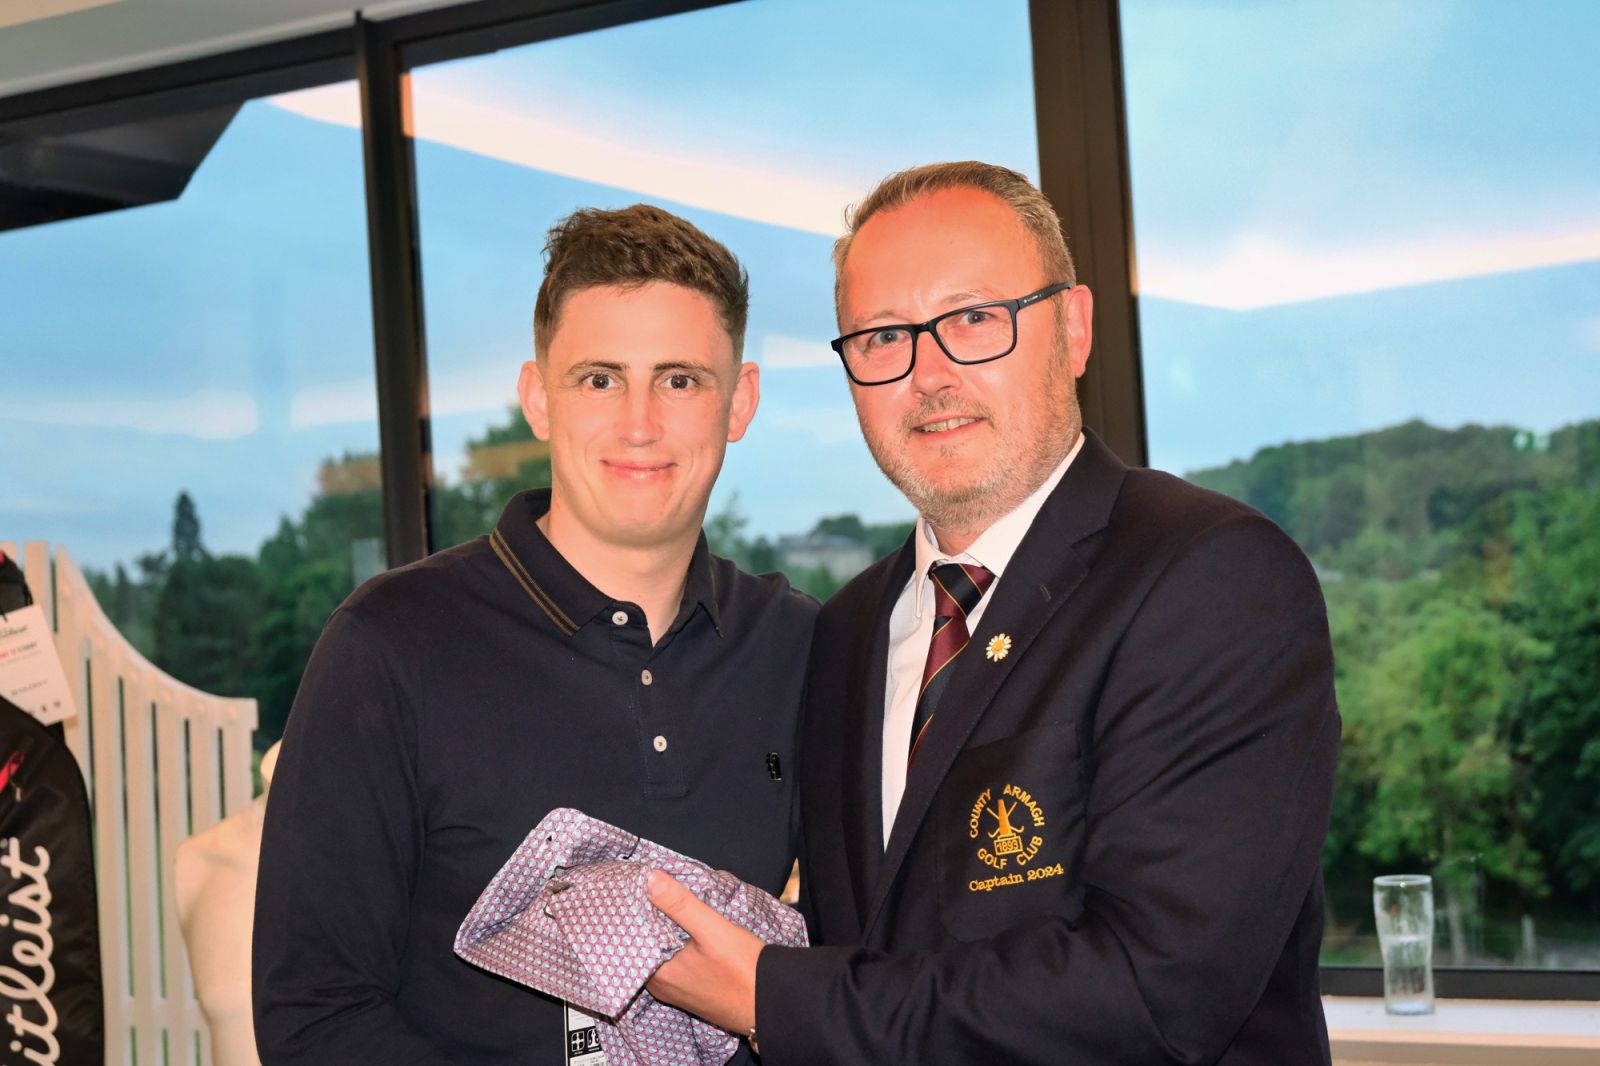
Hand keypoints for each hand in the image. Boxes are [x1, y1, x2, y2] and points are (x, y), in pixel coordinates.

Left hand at [644, 869, 762, 1034]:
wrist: (773, 1003)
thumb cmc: (745, 970)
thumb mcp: (713, 930)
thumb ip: (680, 905)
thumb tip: (650, 879)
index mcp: (659, 975)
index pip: (633, 938)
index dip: (634, 912)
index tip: (635, 888)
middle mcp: (662, 987)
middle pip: (645, 947)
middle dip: (648, 920)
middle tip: (649, 889)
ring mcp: (677, 992)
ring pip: (660, 955)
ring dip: (663, 934)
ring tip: (665, 904)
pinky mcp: (692, 992)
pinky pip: (674, 964)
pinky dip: (675, 946)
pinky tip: (684, 931)